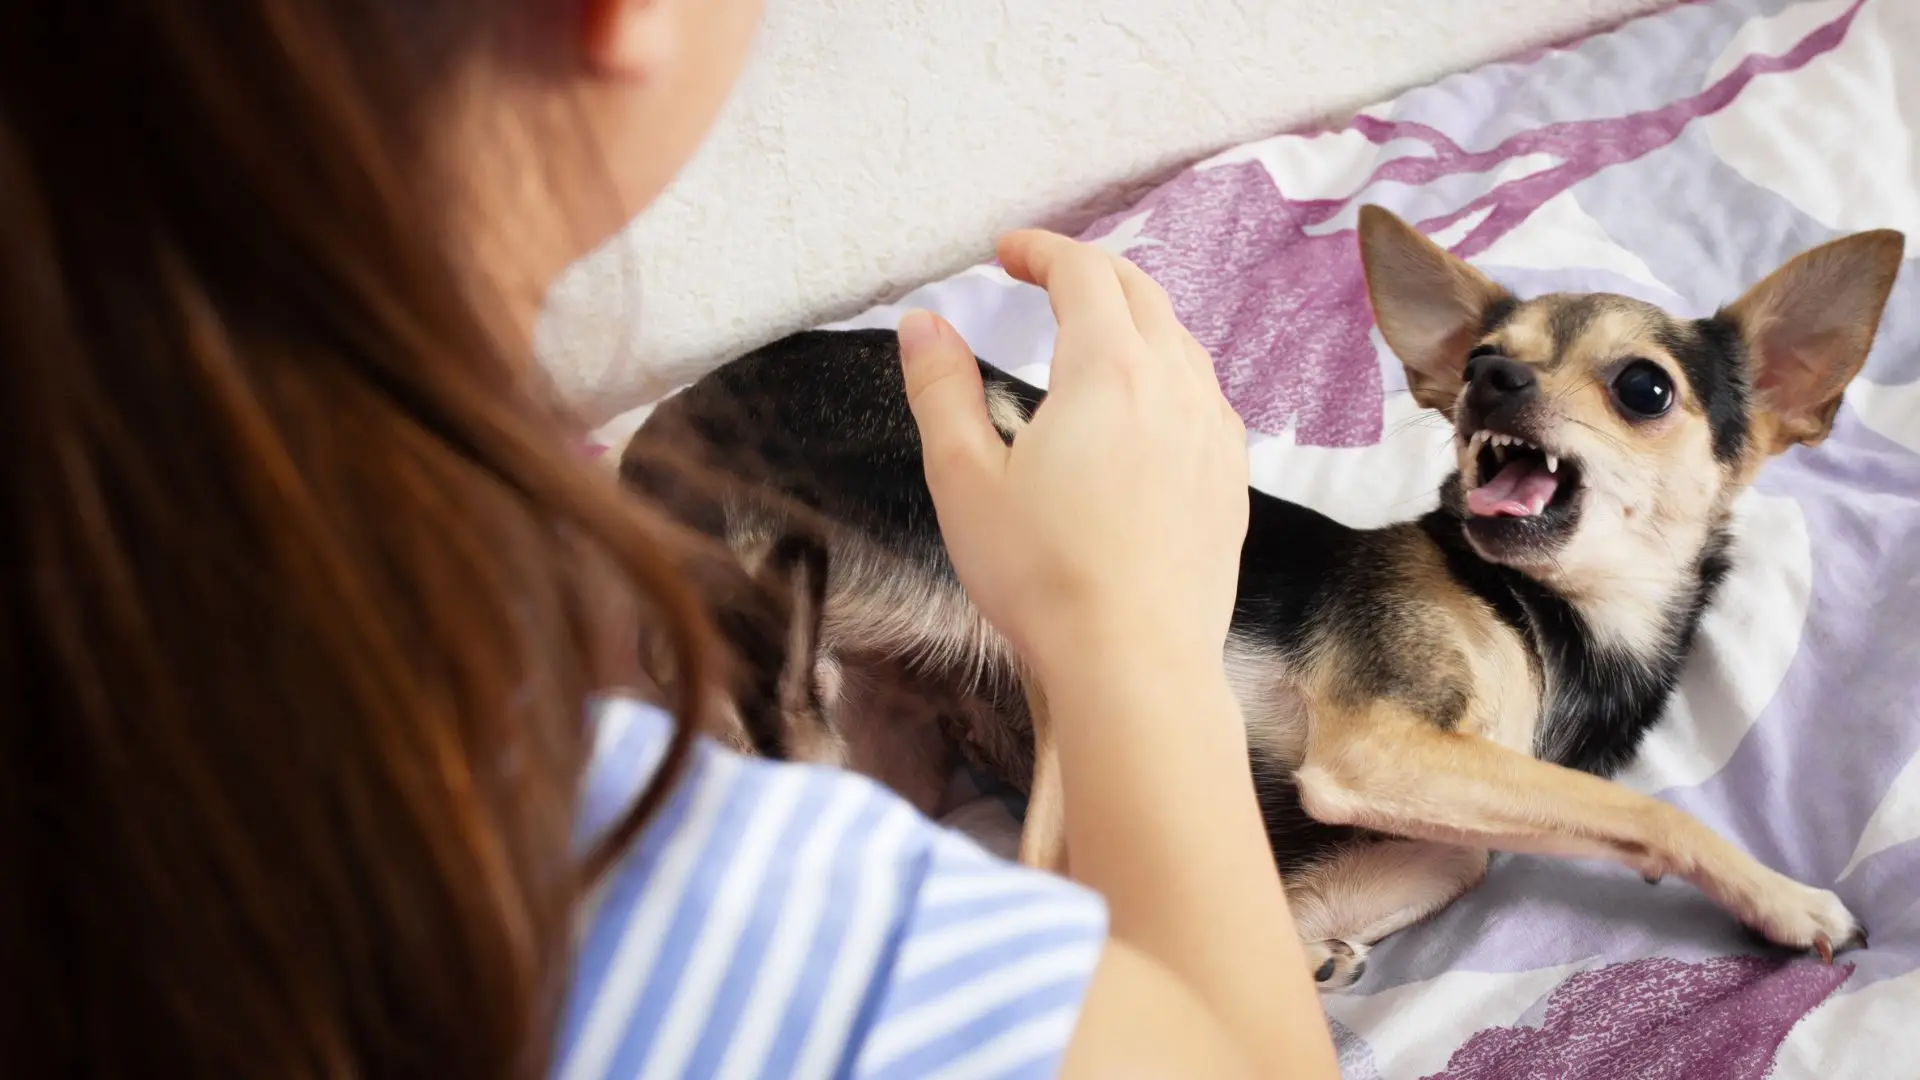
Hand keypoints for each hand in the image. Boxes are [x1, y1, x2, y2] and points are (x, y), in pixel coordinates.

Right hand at [897, 230, 1248, 677]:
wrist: (1136, 664)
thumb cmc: (1043, 577)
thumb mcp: (964, 480)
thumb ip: (941, 391)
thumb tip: (922, 325)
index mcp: (1108, 370)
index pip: (1082, 272)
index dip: (1041, 250)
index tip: (1006, 251)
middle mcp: (1174, 385)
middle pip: (1140, 292)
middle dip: (1087, 271)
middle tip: (1040, 275)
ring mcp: (1213, 431)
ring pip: (1180, 341)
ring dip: (1134, 317)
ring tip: (1091, 332)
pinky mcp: (1230, 479)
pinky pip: (1205, 396)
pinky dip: (1170, 372)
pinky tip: (1146, 405)